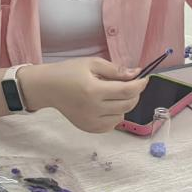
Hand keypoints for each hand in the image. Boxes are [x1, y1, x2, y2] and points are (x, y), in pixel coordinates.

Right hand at [19, 58, 148, 133]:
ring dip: (124, 105)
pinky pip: (111, 125)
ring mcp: (90, 121)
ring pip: (121, 116)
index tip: (144, 78)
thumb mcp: (91, 63)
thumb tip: (136, 74)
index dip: (140, 85)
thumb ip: (115, 69)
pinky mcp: (88, 128)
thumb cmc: (69, 72)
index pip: (126, 91)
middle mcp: (93, 109)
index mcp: (93, 90)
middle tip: (130, 84)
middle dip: (134, 94)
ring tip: (113, 95)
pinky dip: (115, 116)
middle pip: (127, 105)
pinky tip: (107, 106)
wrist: (48, 88)